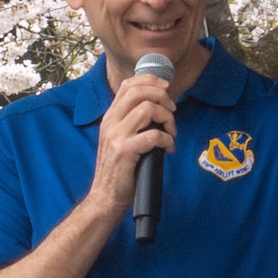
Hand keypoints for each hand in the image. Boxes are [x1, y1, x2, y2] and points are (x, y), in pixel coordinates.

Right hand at [84, 72, 175, 218]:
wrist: (105, 196)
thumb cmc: (118, 170)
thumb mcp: (119, 139)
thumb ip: (132, 122)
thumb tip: (157, 109)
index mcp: (110, 117)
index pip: (127, 85)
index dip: (150, 81)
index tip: (166, 88)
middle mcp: (110, 122)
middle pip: (139, 92)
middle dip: (162, 97)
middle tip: (172, 111)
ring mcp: (116, 136)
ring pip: (147, 109)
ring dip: (167, 118)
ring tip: (171, 132)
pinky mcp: (124, 151)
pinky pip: (153, 135)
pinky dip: (167, 139)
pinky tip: (168, 148)